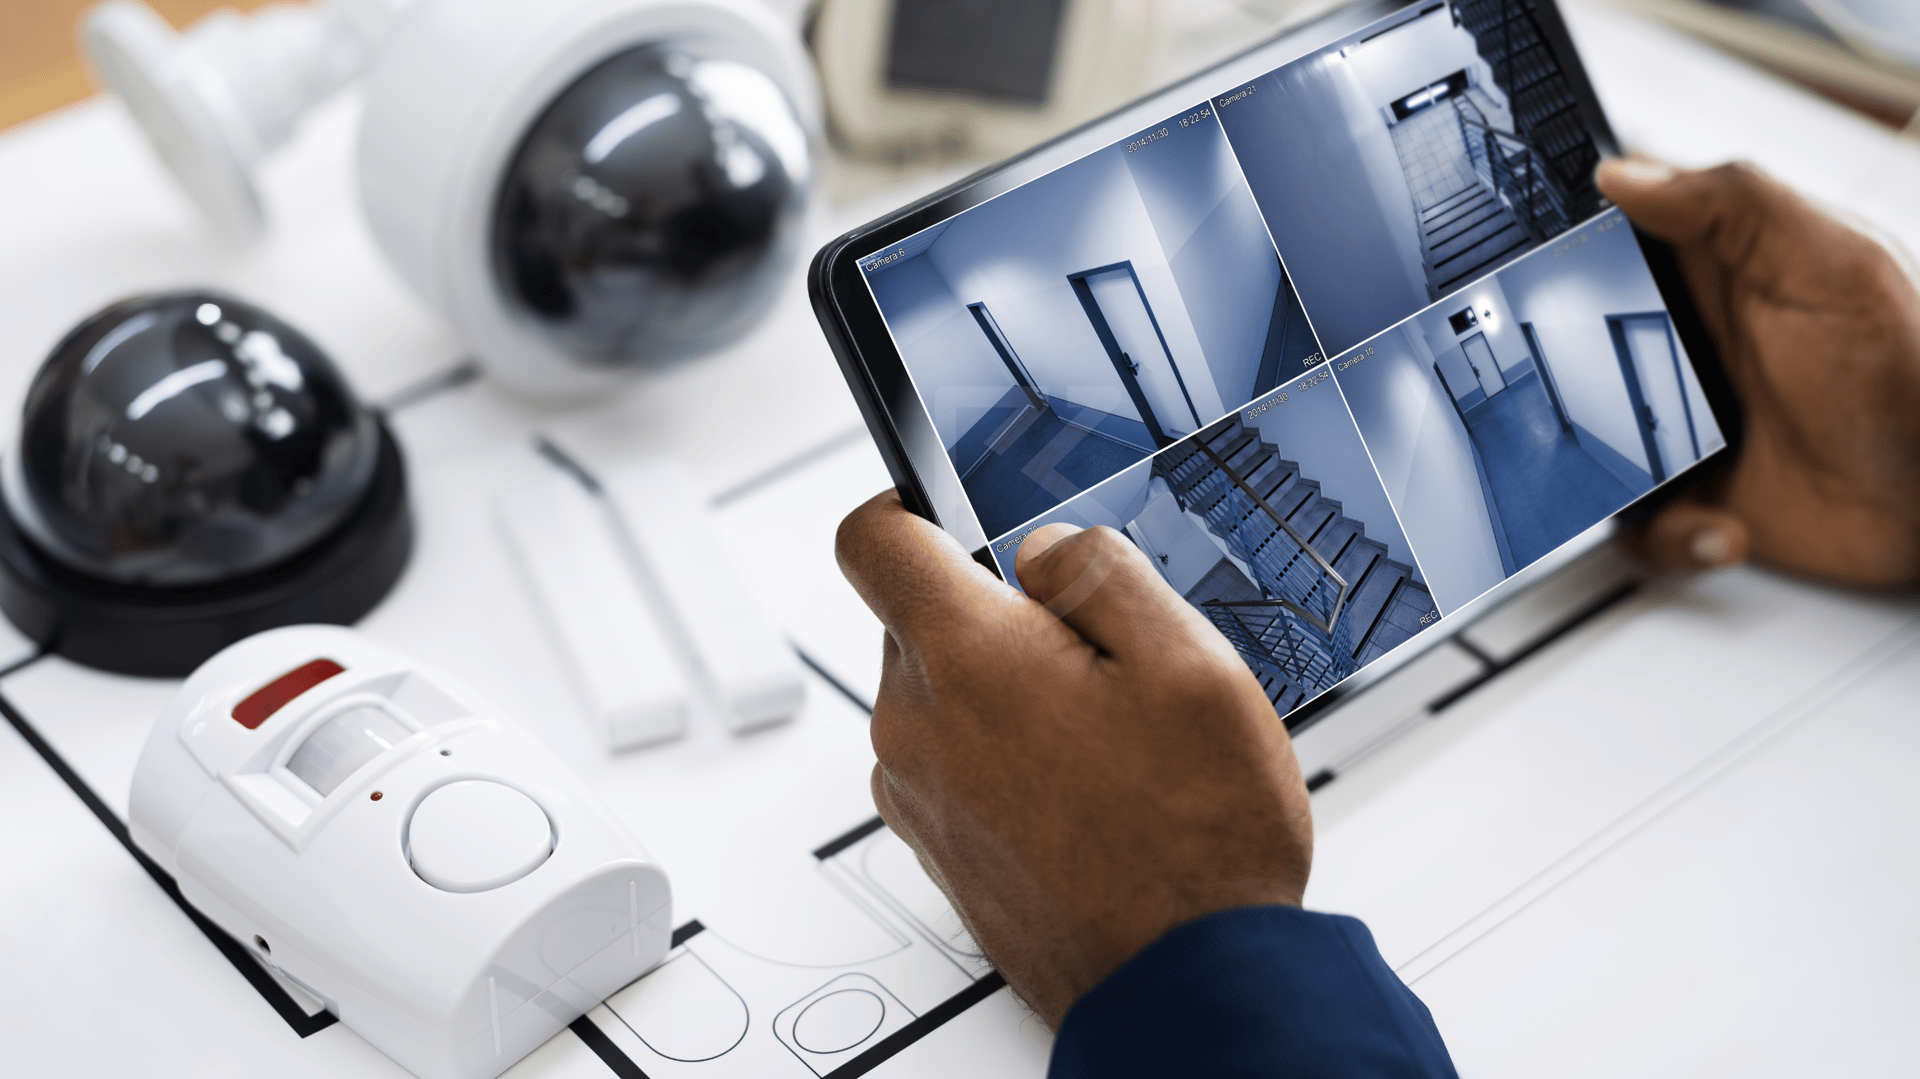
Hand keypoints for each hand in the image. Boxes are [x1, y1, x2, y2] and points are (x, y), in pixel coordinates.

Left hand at [836, 494, 1312, 1027]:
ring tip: (1105, 736)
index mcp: (967, 660)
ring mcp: (918, 794)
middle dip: (997, 613)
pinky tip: (1087, 786)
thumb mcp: (1190, 665)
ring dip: (1005, 691)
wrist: (1183, 983)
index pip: (870, 538)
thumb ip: (1101, 573)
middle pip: (918, 619)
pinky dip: (1003, 754)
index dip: (908, 503)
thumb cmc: (1194, 843)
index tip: (952, 510)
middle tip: (1095, 655)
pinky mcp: (937, 845)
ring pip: (940, 693)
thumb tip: (1044, 546)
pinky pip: (951, 760)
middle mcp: (917, 727)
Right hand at [1597, 158, 1919, 586]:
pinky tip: (1722, 524)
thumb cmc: (1912, 372)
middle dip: (1564, 380)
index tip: (1538, 267)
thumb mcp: (1832, 264)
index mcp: (1718, 274)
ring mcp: (1685, 422)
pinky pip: (1639, 523)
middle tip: (1590, 396)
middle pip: (1575, 349)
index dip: (1566, 246)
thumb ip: (1734, 204)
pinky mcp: (1695, 495)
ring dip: (1614, 475)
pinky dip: (1671, 535)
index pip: (1615, 238)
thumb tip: (1625, 174)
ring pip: (1591, 444)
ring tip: (1669, 479)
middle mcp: (1691, 346)